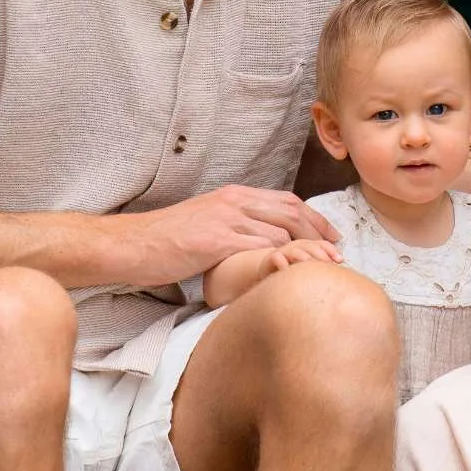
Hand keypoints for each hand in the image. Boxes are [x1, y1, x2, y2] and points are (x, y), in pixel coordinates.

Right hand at [119, 185, 339, 281]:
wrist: (132, 245)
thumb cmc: (164, 241)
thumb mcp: (205, 223)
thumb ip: (232, 226)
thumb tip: (255, 242)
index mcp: (233, 195)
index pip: (285, 200)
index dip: (313, 217)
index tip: (331, 235)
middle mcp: (234, 202)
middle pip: (291, 212)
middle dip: (320, 232)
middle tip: (337, 253)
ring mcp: (227, 219)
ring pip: (281, 230)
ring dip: (307, 250)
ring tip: (324, 268)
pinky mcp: (219, 241)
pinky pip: (261, 249)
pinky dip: (281, 261)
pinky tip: (294, 275)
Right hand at [268, 237, 342, 271]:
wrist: (268, 269)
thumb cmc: (291, 269)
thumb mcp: (308, 267)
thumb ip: (322, 267)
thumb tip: (340, 272)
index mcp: (309, 247)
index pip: (323, 245)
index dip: (332, 251)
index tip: (340, 260)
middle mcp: (298, 247)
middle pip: (310, 246)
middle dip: (320, 254)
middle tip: (327, 263)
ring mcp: (284, 252)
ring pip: (295, 250)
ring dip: (303, 256)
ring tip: (309, 263)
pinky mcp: (271, 259)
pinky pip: (277, 258)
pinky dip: (282, 262)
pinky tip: (287, 270)